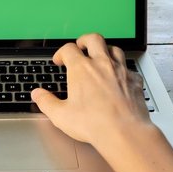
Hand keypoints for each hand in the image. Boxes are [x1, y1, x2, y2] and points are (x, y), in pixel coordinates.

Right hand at [31, 33, 149, 145]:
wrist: (124, 132)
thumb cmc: (94, 124)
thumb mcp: (61, 115)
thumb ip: (46, 102)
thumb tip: (37, 94)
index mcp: (81, 69)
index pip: (69, 49)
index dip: (61, 52)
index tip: (59, 60)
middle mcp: (101, 64)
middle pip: (93, 39)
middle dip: (84, 40)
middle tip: (80, 46)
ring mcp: (120, 70)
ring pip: (114, 48)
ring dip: (105, 50)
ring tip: (100, 57)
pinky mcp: (135, 80)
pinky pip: (129, 67)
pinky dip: (122, 68)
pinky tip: (119, 76)